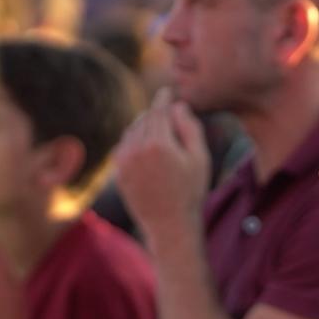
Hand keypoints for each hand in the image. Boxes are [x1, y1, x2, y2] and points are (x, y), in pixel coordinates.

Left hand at [115, 89, 210, 243]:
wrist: (170, 226)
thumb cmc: (191, 192)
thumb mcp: (200, 158)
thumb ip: (190, 128)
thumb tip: (177, 106)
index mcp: (158, 143)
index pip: (158, 111)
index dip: (163, 99)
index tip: (167, 92)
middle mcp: (136, 149)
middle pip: (144, 119)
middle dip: (155, 114)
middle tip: (166, 113)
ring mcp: (124, 162)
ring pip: (131, 132)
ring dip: (143, 127)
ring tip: (158, 131)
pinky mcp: (118, 173)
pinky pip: (123, 147)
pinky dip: (133, 142)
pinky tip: (145, 148)